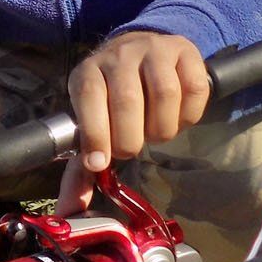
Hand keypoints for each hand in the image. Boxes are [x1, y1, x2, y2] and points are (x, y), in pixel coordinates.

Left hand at [58, 31, 208, 213]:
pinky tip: (177, 117)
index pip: (89, 97)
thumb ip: (81, 167)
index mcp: (88, 72)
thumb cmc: (112, 98)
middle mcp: (119, 55)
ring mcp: (155, 49)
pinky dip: (188, 115)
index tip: (100, 162)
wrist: (141, 51)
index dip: (95, 133)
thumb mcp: (91, 123)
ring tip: (154, 132)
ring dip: (161, 127)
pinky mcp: (186, 51)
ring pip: (164, 94)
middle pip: (127, 100)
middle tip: (130, 148)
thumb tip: (68, 212)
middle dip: (130, 138)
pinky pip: (194, 89)